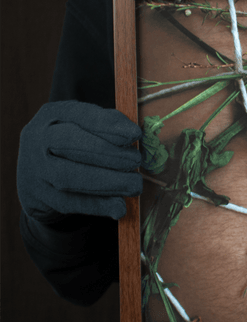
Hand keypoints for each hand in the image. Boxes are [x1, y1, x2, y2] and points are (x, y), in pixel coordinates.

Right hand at [17, 100, 142, 222]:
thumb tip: (133, 134)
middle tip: (135, 160)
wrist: (38, 176)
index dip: (108, 125)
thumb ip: (108, 126)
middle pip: (69, 143)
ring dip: (107, 182)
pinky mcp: (40, 197)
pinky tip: (119, 206)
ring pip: (68, 176)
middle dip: (107, 152)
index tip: (135, 135)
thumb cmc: (72, 146)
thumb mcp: (84, 128)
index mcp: (53, 115)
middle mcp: (38, 139)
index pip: (80, 115)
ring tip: (134, 185)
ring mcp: (36, 169)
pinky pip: (70, 203)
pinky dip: (98, 205)